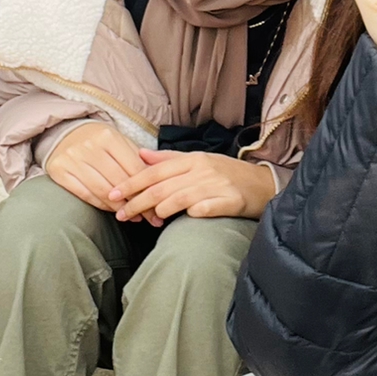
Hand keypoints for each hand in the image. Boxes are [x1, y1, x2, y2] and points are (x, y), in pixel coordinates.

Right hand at [43, 121, 147, 212]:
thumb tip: (155, 180)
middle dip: (137, 201)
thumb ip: (136, 157)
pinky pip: (85, 194)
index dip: (147, 188)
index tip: (157, 203)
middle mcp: (89, 147)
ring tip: (133, 216)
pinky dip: (101, 205)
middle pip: (119, 181)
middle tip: (150, 216)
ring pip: (102, 190)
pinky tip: (113, 210)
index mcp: (108, 136)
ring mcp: (73, 159)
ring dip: (120, 207)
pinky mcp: (59, 171)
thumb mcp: (118, 140)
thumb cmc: (97, 140)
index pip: (133, 167)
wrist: (63, 133)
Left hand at [111, 150, 277, 222]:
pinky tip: (184, 219)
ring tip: (148, 221)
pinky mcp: (229, 201)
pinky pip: (205, 208)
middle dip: (137, 202)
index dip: (132, 183)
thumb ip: (168, 159)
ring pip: (179, 198)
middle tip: (120, 214)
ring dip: (160, 211)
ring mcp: (216, 185)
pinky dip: (192, 213)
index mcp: (192, 160)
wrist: (263, 184)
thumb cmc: (226, 174)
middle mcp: (201, 170)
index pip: (154, 171)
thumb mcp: (198, 161)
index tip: (113, 194)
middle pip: (161, 187)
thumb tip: (141, 154)